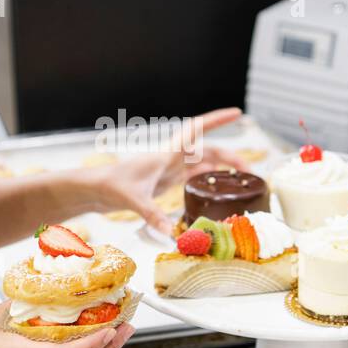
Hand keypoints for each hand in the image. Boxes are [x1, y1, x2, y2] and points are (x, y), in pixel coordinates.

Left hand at [94, 107, 251, 234]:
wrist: (96, 189)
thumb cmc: (112, 186)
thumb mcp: (135, 201)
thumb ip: (154, 216)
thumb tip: (172, 234)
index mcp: (167, 153)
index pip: (196, 129)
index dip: (217, 120)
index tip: (237, 113)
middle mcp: (171, 158)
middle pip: (208, 151)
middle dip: (231, 158)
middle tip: (251, 172)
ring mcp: (169, 170)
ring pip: (203, 165)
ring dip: (221, 171)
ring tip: (241, 183)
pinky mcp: (165, 182)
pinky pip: (193, 178)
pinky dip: (208, 182)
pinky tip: (217, 191)